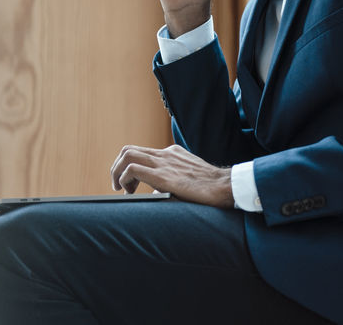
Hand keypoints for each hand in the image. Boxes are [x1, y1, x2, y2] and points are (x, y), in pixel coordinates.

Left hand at [109, 143, 233, 208]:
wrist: (225, 186)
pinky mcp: (163, 175)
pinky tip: (130, 192)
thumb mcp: (188, 179)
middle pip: (129, 150)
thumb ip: (171, 181)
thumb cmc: (210, 188)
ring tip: (121, 189)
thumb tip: (156, 193)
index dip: (128, 167)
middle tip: (118, 186)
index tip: (129, 184)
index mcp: (172, 153)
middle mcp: (165, 154)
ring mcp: (164, 162)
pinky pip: (133, 169)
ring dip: (117, 172)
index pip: (141, 152)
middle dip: (117, 167)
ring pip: (127, 155)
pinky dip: (124, 179)